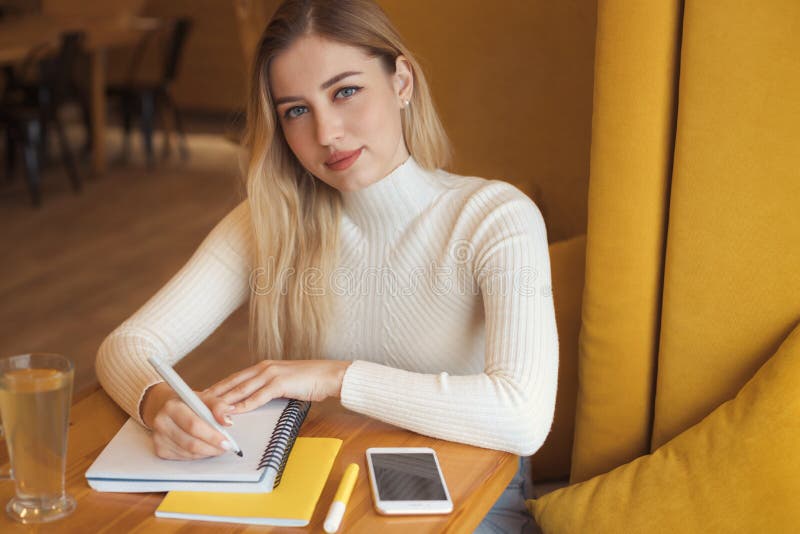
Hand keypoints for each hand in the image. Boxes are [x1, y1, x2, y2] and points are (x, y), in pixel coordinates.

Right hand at [140, 382, 233, 459]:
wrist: (164, 406)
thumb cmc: (186, 403)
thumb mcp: (203, 398)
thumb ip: (218, 406)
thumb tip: (227, 421)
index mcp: (172, 406)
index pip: (194, 425)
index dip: (212, 436)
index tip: (226, 441)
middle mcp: (162, 422)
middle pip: (191, 442)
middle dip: (212, 447)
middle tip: (225, 447)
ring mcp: (158, 437)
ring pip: (188, 453)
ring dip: (206, 453)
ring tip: (218, 447)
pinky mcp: (159, 449)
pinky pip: (182, 457)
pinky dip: (197, 455)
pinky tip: (204, 449)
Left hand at [205, 360, 351, 414]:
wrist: (330, 375)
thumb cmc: (309, 381)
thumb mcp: (283, 384)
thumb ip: (266, 390)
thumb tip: (251, 403)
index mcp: (262, 368)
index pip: (233, 379)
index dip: (215, 389)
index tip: (199, 398)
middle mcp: (263, 368)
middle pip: (231, 383)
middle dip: (212, 395)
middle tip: (194, 405)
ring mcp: (271, 374)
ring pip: (240, 389)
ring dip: (223, 402)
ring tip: (207, 411)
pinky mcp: (280, 383)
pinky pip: (258, 396)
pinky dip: (244, 405)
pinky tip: (234, 413)